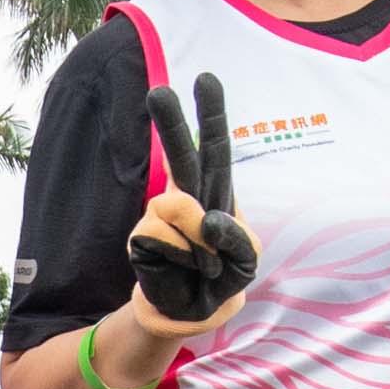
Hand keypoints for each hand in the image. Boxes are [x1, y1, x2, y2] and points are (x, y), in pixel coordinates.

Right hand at [125, 71, 260, 334]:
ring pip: (177, 206)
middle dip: (170, 122)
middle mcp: (186, 197)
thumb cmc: (224, 277)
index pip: (215, 149)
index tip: (206, 78)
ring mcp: (160, 216)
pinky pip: (164, 236)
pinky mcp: (142, 238)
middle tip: (158, 92)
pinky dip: (183, 256)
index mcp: (215, 193)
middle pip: (180, 155)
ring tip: (204, 264)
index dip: (212, 114)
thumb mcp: (247, 259)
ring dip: (199, 242)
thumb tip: (206, 218)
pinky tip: (183, 268)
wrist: (194, 311)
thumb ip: (236, 236)